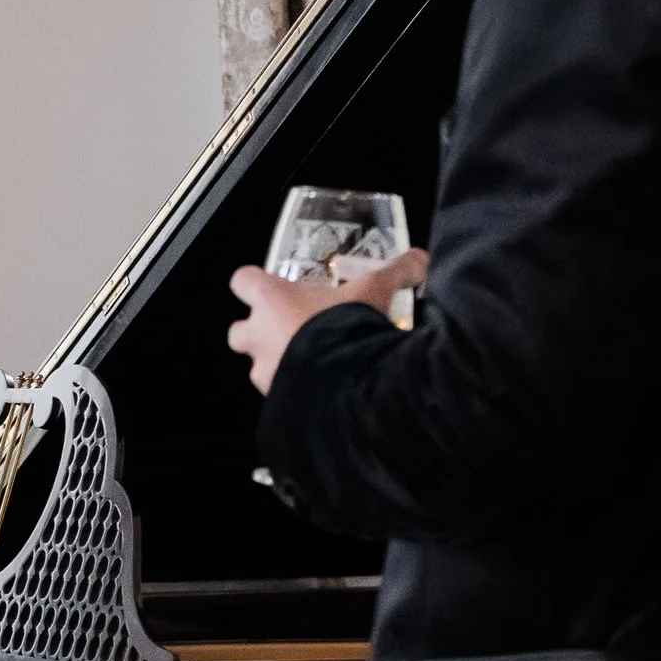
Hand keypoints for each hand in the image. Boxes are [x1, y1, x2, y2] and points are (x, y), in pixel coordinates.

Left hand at [227, 249, 426, 395]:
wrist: (346, 384)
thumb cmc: (346, 325)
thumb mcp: (375, 291)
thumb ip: (395, 272)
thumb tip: (422, 258)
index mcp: (271, 300)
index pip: (242, 281)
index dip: (254, 283)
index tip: (272, 287)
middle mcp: (258, 335)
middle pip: (238, 332)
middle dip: (257, 333)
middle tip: (288, 331)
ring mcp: (264, 373)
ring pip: (257, 368)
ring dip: (277, 366)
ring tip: (311, 367)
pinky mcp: (276, 402)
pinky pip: (278, 396)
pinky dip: (293, 394)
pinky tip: (319, 393)